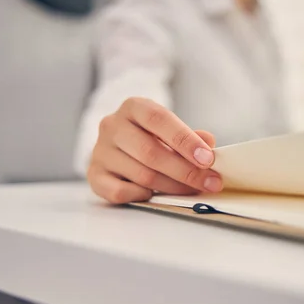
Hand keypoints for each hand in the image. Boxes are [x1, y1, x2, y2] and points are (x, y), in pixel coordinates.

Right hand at [87, 97, 222, 203]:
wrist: (117, 145)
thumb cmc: (150, 136)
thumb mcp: (171, 129)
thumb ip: (190, 136)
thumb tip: (208, 143)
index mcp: (133, 107)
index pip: (159, 120)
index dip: (185, 140)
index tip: (208, 159)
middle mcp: (112, 126)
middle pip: (151, 152)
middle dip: (185, 171)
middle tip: (209, 182)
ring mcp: (100, 152)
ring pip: (141, 175)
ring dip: (172, 187)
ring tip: (192, 190)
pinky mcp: (94, 175)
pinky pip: (120, 192)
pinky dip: (142, 196)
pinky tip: (155, 194)